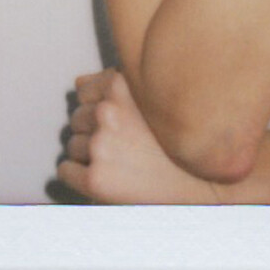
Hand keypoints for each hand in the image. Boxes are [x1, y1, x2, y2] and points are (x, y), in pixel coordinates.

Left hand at [58, 68, 220, 203]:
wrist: (203, 187)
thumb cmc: (180, 143)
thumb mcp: (156, 99)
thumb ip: (118, 86)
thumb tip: (80, 82)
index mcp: (123, 85)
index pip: (83, 90)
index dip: (100, 107)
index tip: (118, 121)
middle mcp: (109, 112)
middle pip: (77, 118)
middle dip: (93, 131)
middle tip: (124, 147)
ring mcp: (101, 145)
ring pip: (73, 144)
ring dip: (89, 154)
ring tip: (122, 162)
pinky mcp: (96, 178)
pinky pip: (67, 169)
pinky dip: (79, 174)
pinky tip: (107, 176)